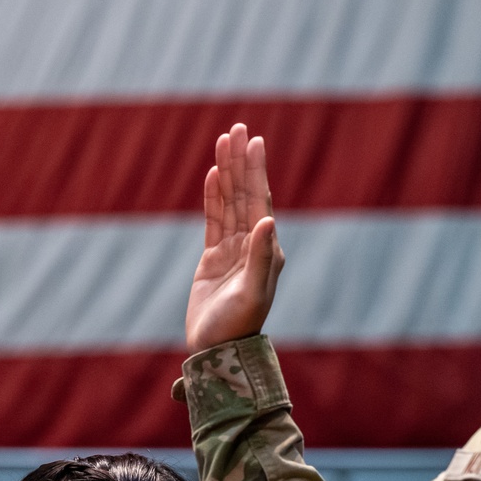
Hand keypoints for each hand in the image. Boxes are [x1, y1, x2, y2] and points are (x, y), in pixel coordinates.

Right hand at [185, 123, 284, 351]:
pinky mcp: (212, 259)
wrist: (218, 351)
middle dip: (241, 162)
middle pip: (245, 194)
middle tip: (237, 128)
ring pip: (228, 202)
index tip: (254, 141)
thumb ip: (261, 257)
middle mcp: (253, 245)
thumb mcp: (253, 293)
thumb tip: (268, 220)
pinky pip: (213, 220)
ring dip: (226, 172)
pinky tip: (213, 174)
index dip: (256, 171)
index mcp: (267, 249)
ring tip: (223, 141)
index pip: (261, 201)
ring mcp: (232, 250)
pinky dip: (213, 197)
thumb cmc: (239, 326)